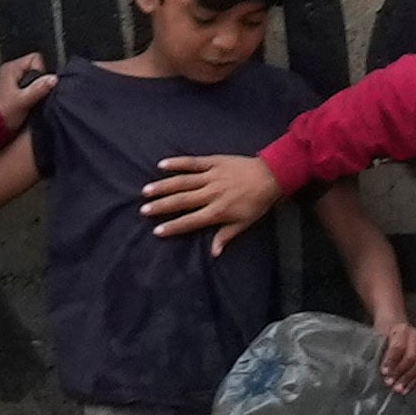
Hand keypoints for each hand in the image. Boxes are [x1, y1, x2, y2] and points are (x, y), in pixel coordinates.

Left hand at [0, 47, 59, 107]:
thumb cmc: (2, 115)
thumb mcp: (24, 101)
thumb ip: (39, 89)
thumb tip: (53, 79)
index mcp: (11, 68)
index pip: (35, 58)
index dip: (41, 71)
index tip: (40, 85)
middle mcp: (11, 71)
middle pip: (35, 68)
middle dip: (39, 82)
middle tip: (34, 94)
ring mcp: (12, 80)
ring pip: (33, 79)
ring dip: (36, 89)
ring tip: (31, 100)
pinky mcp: (14, 90)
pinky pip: (29, 87)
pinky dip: (31, 94)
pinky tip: (29, 102)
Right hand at [138, 146, 282, 245]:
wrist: (271, 176)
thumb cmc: (257, 202)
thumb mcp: (243, 223)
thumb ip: (225, 236)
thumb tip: (213, 253)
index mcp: (218, 211)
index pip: (191, 221)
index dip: (174, 226)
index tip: (157, 230)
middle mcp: (211, 194)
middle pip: (182, 201)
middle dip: (162, 206)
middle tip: (144, 210)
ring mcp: (211, 176)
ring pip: (183, 182)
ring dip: (164, 186)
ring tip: (147, 191)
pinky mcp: (214, 161)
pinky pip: (193, 162)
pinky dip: (178, 163)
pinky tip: (162, 165)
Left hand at [370, 311, 415, 383]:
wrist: (393, 325)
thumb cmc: (383, 334)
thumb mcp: (378, 337)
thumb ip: (378, 350)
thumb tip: (376, 370)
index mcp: (402, 330)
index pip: (399, 347)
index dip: (391, 360)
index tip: (384, 372)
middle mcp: (415, 337)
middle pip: (411, 357)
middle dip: (400, 372)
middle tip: (389, 383)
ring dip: (408, 379)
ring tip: (398, 390)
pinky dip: (414, 382)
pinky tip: (406, 390)